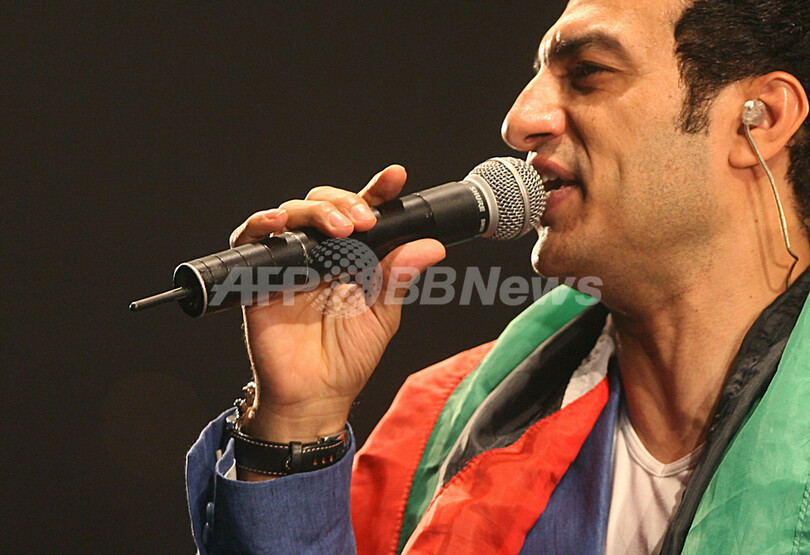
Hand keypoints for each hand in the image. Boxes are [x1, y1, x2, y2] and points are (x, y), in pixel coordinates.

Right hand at [229, 165, 444, 470]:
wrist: (315, 396)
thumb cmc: (348, 358)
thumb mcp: (383, 314)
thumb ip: (399, 276)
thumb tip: (432, 246)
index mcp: (352, 257)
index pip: (363, 213)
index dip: (377, 192)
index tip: (394, 178)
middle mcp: (320, 254)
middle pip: (324, 205)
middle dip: (345, 201)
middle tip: (364, 220)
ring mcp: (289, 262)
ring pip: (292, 213)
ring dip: (315, 211)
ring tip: (339, 228)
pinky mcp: (258, 276)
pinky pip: (250, 239)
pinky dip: (261, 225)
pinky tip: (278, 223)